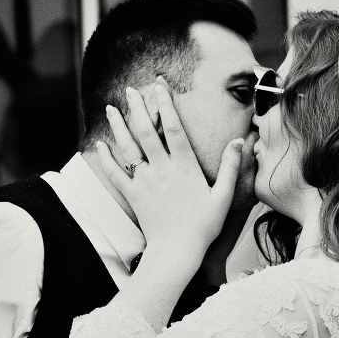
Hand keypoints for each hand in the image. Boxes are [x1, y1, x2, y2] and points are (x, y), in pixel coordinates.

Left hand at [97, 81, 242, 264]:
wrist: (176, 252)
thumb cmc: (203, 227)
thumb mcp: (223, 198)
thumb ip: (230, 168)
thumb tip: (239, 141)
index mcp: (185, 167)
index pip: (174, 128)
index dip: (166, 104)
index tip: (160, 85)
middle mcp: (162, 170)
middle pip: (147, 132)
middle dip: (139, 108)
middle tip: (131, 89)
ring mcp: (145, 183)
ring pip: (129, 148)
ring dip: (119, 126)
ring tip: (112, 108)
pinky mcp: (133, 197)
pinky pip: (117, 174)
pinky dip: (107, 159)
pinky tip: (99, 145)